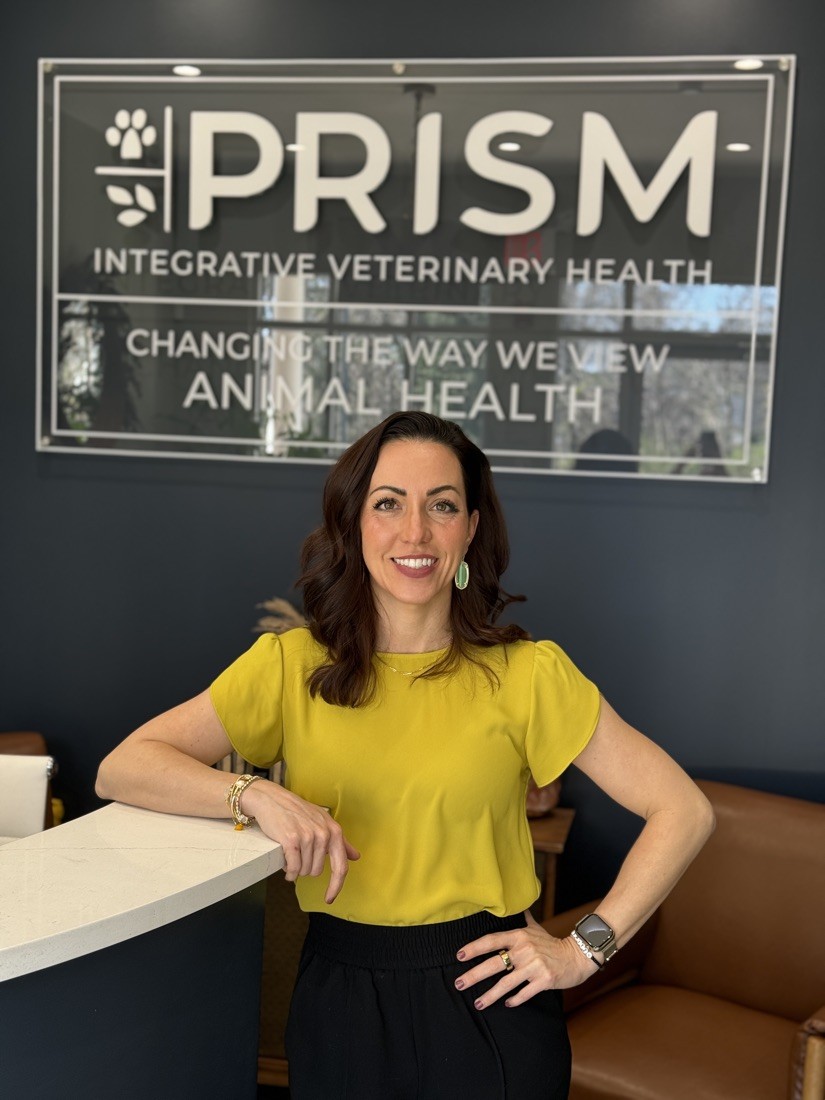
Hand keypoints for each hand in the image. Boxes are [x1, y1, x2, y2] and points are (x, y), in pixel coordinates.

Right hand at [242, 780, 359, 903]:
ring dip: (294, 867)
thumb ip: (341, 841)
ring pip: (303, 871)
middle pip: (316, 871)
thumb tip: (356, 856)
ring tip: (290, 852)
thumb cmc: (296, 811)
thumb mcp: (323, 822)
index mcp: (334, 831)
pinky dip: (287, 871)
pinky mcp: (291, 841)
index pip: (341, 866)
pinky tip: (284, 863)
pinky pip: (292, 868)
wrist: (271, 799)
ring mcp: (308, 837)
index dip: (336, 886)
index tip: (329, 898)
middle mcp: (323, 834)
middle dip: (305, 868)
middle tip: (298, 853)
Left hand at [454, 915, 598, 1009]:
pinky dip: (514, 1000)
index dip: (474, 948)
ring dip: (490, 995)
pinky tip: (506, 1004)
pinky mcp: (544, 980)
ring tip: (478, 1003)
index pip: (491, 940)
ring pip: (506, 983)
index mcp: (519, 936)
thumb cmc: (552, 944)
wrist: (577, 956)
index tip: (459, 955)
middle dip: (474, 975)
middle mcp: (525, 950)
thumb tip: (513, 904)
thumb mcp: (536, 928)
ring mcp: (534, 966)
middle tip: (459, 984)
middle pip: (494, 964)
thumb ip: (522, 919)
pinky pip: (525, 993)